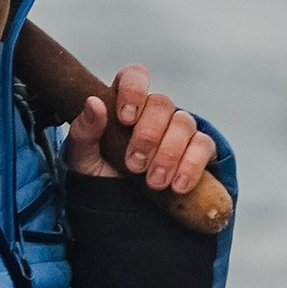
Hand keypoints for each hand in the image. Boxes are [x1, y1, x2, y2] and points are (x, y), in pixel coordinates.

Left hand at [65, 65, 216, 203]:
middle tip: (134, 165)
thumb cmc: (101, 176)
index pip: (135, 77)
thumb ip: (84, 131)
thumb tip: (94, 103)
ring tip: (155, 182)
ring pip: (184, 123)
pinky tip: (178, 185)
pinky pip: (203, 145)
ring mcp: (178, 129)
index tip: (125, 119)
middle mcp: (154, 111)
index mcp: (125, 103)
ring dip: (169, 154)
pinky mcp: (199, 150)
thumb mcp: (83, 158)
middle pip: (162, 103)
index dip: (134, 91)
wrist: (124, 211)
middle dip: (149, 135)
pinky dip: (191, 165)